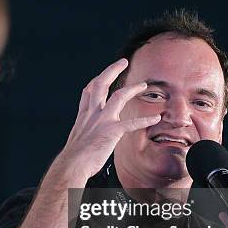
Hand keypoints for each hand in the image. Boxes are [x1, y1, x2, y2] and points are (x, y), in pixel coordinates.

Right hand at [58, 58, 160, 179]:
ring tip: (143, 85)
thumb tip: (89, 139)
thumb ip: (86, 134)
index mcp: (83, 116)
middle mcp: (92, 114)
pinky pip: (131, 123)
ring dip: (132, 89)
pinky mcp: (111, 131)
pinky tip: (155, 118)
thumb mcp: (78, 140)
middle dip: (111, 70)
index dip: (96, 81)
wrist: (72, 165)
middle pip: (100, 84)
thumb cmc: (74, 159)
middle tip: (122, 62)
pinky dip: (145, 120)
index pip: (88, 92)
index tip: (102, 75)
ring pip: (118, 96)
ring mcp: (102, 121)